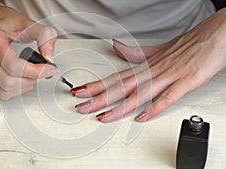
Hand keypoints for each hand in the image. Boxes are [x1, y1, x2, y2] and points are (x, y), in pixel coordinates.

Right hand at [0, 4, 57, 99]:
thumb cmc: (7, 24)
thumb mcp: (30, 23)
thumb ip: (45, 36)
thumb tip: (49, 57)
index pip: (13, 65)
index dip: (35, 71)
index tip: (49, 68)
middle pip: (8, 80)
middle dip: (30, 79)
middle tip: (41, 70)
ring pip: (4, 89)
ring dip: (24, 86)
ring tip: (32, 73)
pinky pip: (2, 92)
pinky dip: (17, 90)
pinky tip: (23, 79)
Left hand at [71, 8, 225, 121]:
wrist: (216, 35)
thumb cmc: (190, 44)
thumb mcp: (159, 50)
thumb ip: (137, 53)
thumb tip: (117, 47)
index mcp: (147, 66)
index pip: (117, 77)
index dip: (97, 85)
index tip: (81, 91)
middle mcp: (154, 71)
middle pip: (122, 86)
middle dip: (99, 97)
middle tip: (81, 105)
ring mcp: (169, 76)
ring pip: (140, 93)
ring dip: (119, 106)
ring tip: (102, 115)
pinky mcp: (186, 81)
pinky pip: (168, 96)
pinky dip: (154, 107)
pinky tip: (141, 116)